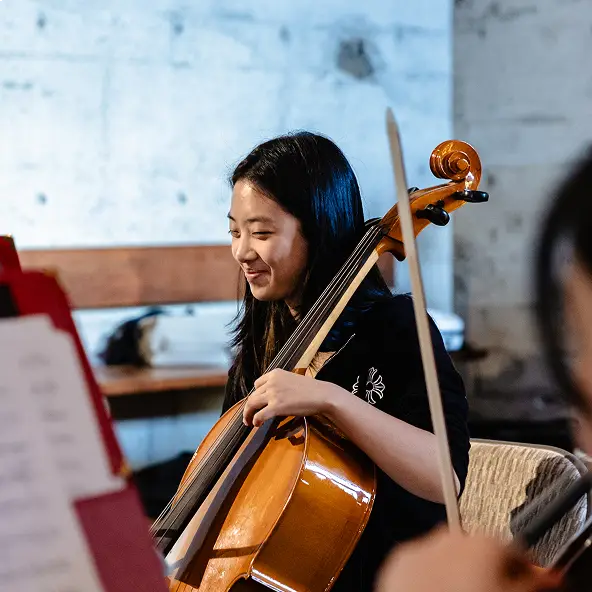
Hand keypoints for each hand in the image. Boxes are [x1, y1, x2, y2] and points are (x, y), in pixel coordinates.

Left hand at [242, 369, 345, 426]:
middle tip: (248, 416)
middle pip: (253, 395)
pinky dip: (255, 420)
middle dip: (249, 407)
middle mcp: (272, 382)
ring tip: (249, 422)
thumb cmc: (310, 389)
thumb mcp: (291, 380)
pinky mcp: (276, 406)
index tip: (256, 403)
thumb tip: (271, 396)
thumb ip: (279, 384)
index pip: (257, 384)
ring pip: (252, 404)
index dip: (255, 395)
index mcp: (275, 373)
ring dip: (248, 414)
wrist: (321, 395)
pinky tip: (256, 424)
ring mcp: (273, 394)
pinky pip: (259, 414)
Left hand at [376, 527, 560, 591]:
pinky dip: (429, 576)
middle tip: (491, 590)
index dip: (525, 572)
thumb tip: (546, 576)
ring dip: (457, 572)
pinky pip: (422, 565)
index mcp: (485, 542)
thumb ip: (532, 582)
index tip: (529, 584)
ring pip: (449, 557)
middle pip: (481, 551)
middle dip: (488, 570)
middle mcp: (452, 536)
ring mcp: (422, 546)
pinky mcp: (398, 561)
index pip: (518, 552)